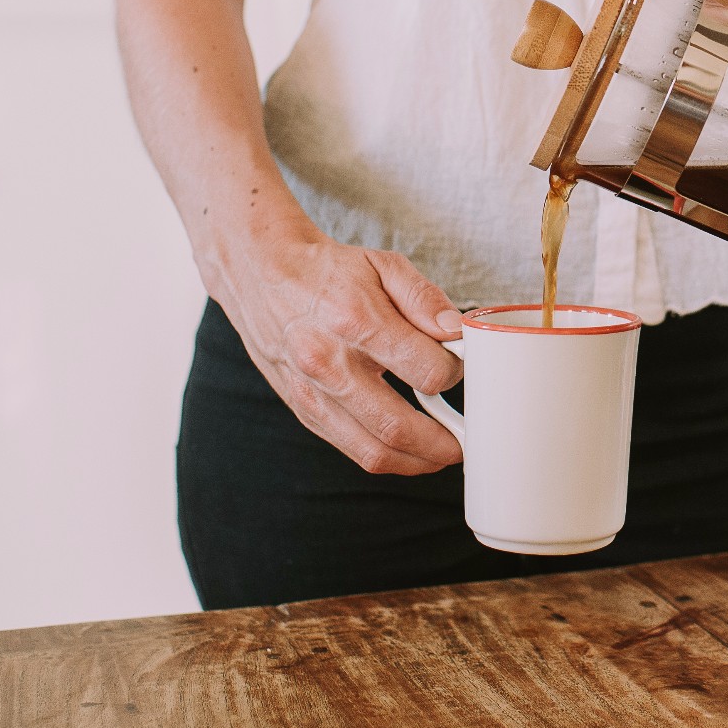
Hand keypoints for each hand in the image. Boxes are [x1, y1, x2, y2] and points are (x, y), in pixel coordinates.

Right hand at [209, 230, 465, 474]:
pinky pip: (348, 448)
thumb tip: (456, 333)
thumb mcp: (383, 265)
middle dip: (442, 444)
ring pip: (371, 450)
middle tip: (467, 441)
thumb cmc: (327, 270)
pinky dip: (384, 456)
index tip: (461, 370)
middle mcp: (329, 364)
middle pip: (397, 426)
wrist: (260, 273)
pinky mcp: (301, 408)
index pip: (425, 371)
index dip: (455, 375)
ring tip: (441, 455)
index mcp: (357, 322)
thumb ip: (425, 299)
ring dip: (415, 462)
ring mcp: (311, 392)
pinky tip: (406, 449)